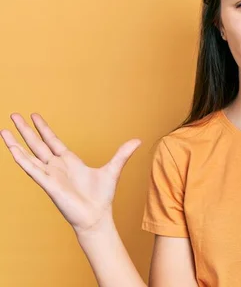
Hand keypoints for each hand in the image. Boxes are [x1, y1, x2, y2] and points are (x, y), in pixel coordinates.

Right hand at [1, 113, 141, 234]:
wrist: (96, 216)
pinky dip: (21, 159)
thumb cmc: (101, 197)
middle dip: (26, 130)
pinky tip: (12, 149)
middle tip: (14, 114)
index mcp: (69, 161)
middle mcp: (56, 166)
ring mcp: (50, 175)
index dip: (43, 128)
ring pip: (29, 155)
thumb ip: (122, 154)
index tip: (34, 116)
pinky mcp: (48, 184)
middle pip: (37, 144)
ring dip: (16, 143)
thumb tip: (138, 140)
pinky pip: (32, 169)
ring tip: (4, 130)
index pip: (52, 141)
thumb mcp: (113, 170)